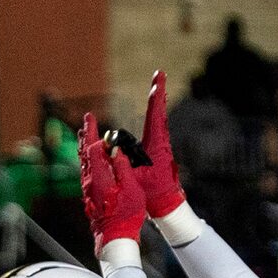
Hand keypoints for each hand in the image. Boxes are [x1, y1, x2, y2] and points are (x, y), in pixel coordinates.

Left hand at [77, 114, 147, 250]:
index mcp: (99, 177)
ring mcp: (88, 188)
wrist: (114, 237)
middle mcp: (89, 181)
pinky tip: (90, 157)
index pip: (92, 149)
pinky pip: (86, 170)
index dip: (93, 134)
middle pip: (84, 153)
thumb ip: (122, 167)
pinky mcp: (90, 194)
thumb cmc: (126, 214)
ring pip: (83, 161)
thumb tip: (115, 149)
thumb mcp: (131, 188)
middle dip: (86, 135)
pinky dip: (88, 158)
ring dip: (85, 145)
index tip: (93, 120)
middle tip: (87, 119)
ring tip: (84, 133)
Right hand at [136, 70, 186, 217]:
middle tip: (160, 74)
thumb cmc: (151, 192)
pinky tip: (155, 107)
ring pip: (158, 118)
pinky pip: (155, 126)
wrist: (166, 203)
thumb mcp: (135, 178)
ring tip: (158, 84)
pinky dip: (155, 112)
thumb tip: (111, 147)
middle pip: (158, 112)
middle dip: (158, 92)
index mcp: (156, 145)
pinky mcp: (158, 149)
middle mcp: (160, 141)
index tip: (158, 81)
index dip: (156, 98)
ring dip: (157, 101)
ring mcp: (160, 145)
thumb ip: (123, 162)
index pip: (155, 116)